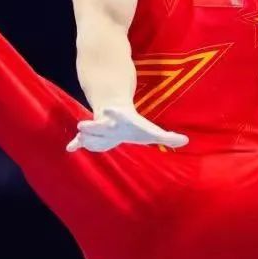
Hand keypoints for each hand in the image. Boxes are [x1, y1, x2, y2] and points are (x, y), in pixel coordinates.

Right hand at [66, 106, 188, 152]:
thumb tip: (187, 141)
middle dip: (93, 125)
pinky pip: (81, 140)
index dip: (113, 113)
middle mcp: (108, 123)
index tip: (108, 110)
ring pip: (89, 131)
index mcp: (122, 120)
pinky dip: (76, 144)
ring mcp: (98, 128)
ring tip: (80, 136)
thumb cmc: (135, 126)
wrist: (115, 114)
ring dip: (85, 134)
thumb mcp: (151, 131)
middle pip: (99, 124)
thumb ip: (167, 137)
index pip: (118, 116)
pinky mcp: (90, 136)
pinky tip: (70, 148)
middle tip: (84, 125)